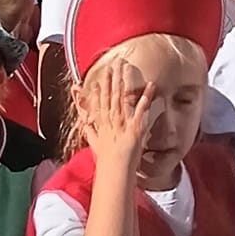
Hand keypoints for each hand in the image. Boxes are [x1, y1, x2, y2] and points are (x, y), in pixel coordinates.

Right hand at [82, 54, 160, 171]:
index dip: (100, 88)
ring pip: (122, 98)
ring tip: (126, 67)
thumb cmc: (106, 160)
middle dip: (111, 79)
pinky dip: (146, 97)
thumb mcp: (94, 143)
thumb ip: (88, 131)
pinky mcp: (135, 127)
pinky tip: (151, 85)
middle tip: (113, 64)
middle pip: (110, 95)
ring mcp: (123, 123)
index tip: (101, 75)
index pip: (101, 102)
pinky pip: (141, 109)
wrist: (114, 171)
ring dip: (124, 81)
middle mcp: (111, 120)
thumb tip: (83, 122)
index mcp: (103, 123)